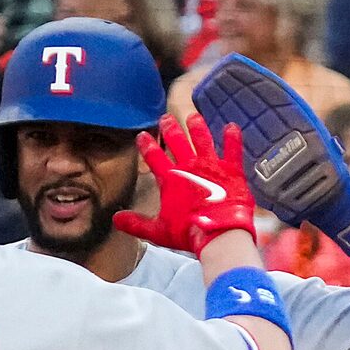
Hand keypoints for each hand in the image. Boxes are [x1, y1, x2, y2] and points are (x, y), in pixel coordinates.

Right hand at [115, 118, 256, 255]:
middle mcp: (189, 167)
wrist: (219, 233)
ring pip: (202, 140)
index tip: (142, 136)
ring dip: (197, 128)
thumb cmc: (189, 233)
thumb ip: (137, 224)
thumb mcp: (159, 231)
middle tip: (166, 118)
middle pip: (177, 142)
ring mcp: (211, 166)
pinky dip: (232, 138)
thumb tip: (117, 220)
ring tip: (194, 117)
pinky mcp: (231, 170)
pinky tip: (232, 127)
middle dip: (170, 129)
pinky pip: (232, 150)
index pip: (154, 157)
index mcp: (171, 179)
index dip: (147, 146)